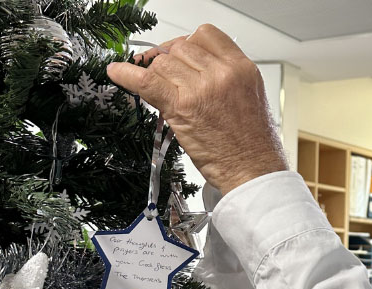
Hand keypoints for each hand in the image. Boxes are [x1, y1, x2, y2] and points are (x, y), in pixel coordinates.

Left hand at [107, 24, 287, 193]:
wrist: (253, 171)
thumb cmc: (254, 144)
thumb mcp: (250, 97)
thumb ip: (225, 77)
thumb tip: (192, 69)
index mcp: (242, 69)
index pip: (206, 34)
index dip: (188, 42)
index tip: (180, 54)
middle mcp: (222, 74)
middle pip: (181, 47)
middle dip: (169, 60)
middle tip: (166, 77)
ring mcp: (201, 89)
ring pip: (163, 63)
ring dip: (156, 75)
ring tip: (158, 89)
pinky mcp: (182, 107)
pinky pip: (146, 81)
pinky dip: (126, 74)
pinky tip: (117, 72)